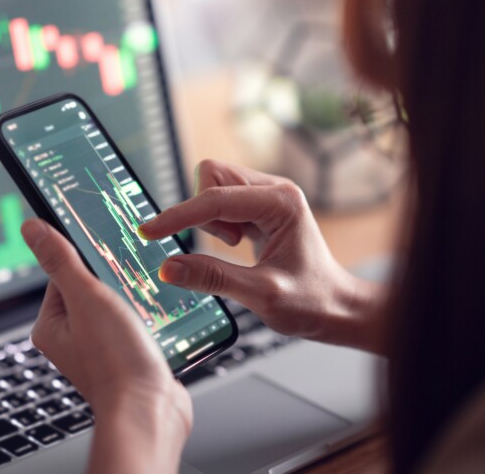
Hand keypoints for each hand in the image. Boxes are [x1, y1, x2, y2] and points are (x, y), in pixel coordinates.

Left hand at [21, 219, 191, 472]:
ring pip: (117, 305)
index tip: (107, 256)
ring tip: (145, 303)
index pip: (64, 273)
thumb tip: (31, 227)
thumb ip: (61, 261)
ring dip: (134, 299)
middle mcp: (71, 338)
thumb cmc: (114, 361)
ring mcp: (99, 349)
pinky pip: (133, 324)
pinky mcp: (124, 356)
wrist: (150, 410)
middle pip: (93, 287)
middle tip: (130, 285)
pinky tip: (155, 319)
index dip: (88, 262)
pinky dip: (145, 318)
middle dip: (115, 281)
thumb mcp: (86, 298)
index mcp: (51, 325)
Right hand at [138, 159, 383, 351]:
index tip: (148, 232)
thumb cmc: (312, 302)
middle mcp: (275, 190)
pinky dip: (215, 223)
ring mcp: (266, 197)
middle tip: (226, 246)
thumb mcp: (262, 296)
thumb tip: (167, 267)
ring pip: (212, 186)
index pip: (215, 199)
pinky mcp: (258, 209)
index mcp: (282, 203)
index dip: (178, 216)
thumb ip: (213, 279)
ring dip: (209, 218)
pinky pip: (219, 201)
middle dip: (201, 211)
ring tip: (235, 247)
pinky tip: (237, 245)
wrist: (336, 308)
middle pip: (212, 176)